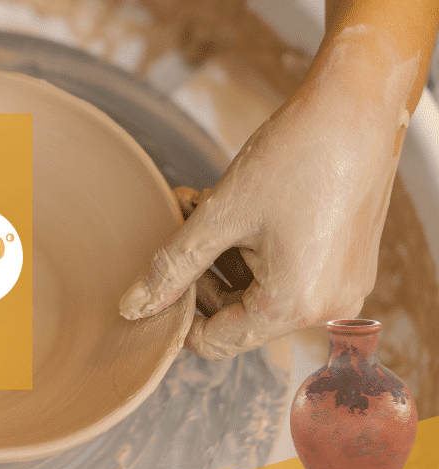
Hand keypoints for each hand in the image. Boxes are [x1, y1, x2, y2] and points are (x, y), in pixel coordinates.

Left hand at [118, 27, 416, 358]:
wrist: (357, 106)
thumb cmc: (294, 157)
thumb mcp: (220, 216)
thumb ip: (172, 268)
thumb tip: (132, 308)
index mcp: (294, 306)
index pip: (216, 341)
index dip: (177, 314)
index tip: (155, 279)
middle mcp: (326, 308)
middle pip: (238, 314)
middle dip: (198, 274)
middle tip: (173, 228)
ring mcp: (340, 285)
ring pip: (258, 288)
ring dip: (220, 254)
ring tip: (193, 205)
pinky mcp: (346, 263)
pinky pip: (286, 270)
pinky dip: (251, 246)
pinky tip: (225, 205)